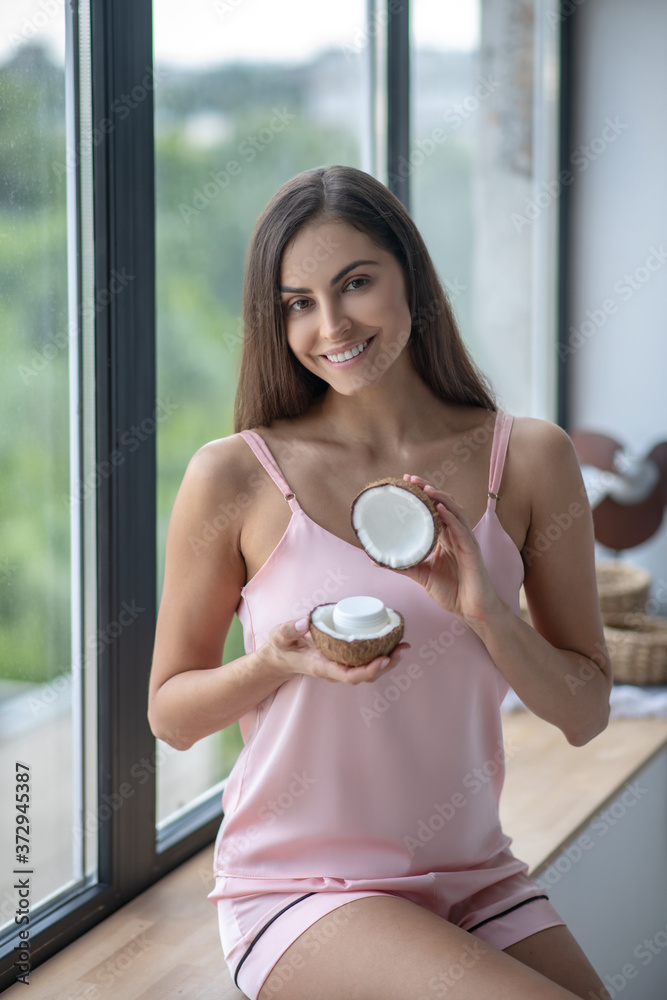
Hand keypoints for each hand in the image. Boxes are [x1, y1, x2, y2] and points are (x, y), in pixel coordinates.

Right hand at [263, 618, 410, 685]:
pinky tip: (391, 642)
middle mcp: (334, 671)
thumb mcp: (280, 637)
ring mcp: (340, 667)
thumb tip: (305, 621)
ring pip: (368, 671)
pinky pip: (365, 662)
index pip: (350, 675)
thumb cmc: (282, 647)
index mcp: (322, 668)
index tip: (385, 658)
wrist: (280, 657)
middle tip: (402, 648)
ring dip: (388, 661)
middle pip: (366, 676)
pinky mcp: (344, 660)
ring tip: (403, 646)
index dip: (369, 670)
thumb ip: (290, 629)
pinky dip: (381, 654)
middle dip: (386, 665)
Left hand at [381, 474, 502, 624]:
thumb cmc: (452, 592)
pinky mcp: (473, 552)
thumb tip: (374, 560)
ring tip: (425, 489)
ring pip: (456, 512)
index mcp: (446, 538)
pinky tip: (440, 509)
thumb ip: (401, 565)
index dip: (423, 494)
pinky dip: (451, 518)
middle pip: (445, 504)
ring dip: (441, 498)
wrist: (471, 611)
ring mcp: (466, 541)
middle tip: (411, 479)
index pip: (435, 509)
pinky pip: (462, 531)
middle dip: (429, 489)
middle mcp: (457, 535)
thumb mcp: (421, 575)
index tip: (406, 481)